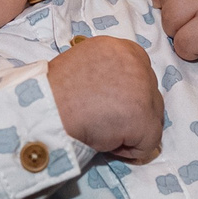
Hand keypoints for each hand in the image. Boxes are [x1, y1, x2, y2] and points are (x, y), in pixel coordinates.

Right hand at [46, 35, 162, 161]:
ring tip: (100, 128)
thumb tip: (120, 94)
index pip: (140, 76)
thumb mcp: (86, 64)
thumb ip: (109, 72)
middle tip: (100, 118)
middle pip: (149, 96)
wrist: (46, 108)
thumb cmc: (57, 91)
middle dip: (129, 111)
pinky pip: (147, 144)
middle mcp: (138, 63)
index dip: (124, 95)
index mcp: (123, 48)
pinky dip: (128, 150)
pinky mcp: (144, 118)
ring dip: (129, 129)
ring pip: (151, 119)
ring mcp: (144, 90)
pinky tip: (105, 141)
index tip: (106, 104)